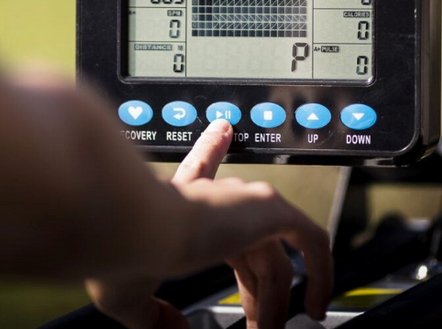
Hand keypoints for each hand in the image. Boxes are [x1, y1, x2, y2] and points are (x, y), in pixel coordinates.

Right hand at [88, 119, 331, 328]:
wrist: (135, 225)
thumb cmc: (121, 251)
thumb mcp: (130, 295)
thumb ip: (152, 314)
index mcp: (183, 202)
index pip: (202, 167)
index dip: (211, 147)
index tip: (221, 132)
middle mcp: (216, 194)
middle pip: (249, 246)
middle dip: (255, 289)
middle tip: (257, 323)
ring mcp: (245, 198)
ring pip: (274, 257)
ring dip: (274, 303)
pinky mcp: (271, 207)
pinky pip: (312, 241)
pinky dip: (321, 275)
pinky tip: (316, 305)